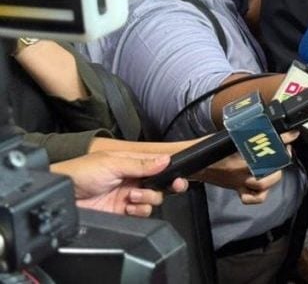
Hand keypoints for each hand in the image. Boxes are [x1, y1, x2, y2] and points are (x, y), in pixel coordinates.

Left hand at [51, 151, 187, 216]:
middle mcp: (132, 178)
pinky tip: (129, 206)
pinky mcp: (122, 212)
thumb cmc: (80, 172)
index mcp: (132, 163)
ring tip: (133, 195)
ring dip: (147, 198)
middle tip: (171, 186)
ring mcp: (127, 195)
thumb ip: (141, 164)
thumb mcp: (113, 163)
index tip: (178, 175)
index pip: (158, 165)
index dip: (171, 170)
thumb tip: (165, 160)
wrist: (63, 195)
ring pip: (153, 199)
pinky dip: (139, 211)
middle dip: (167, 186)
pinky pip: (142, 213)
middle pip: (161, 184)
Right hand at [193, 130, 297, 203]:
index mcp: (238, 154)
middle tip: (285, 149)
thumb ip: (247, 132)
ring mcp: (239, 182)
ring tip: (276, 167)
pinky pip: (251, 198)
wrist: (192, 163)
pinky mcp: (236, 189)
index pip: (267, 145)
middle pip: (270, 168)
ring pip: (263, 185)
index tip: (292, 134)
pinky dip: (259, 195)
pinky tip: (262, 187)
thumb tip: (267, 124)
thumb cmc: (208, 147)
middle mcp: (241, 170)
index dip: (283, 139)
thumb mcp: (228, 135)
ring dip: (273, 176)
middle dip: (281, 159)